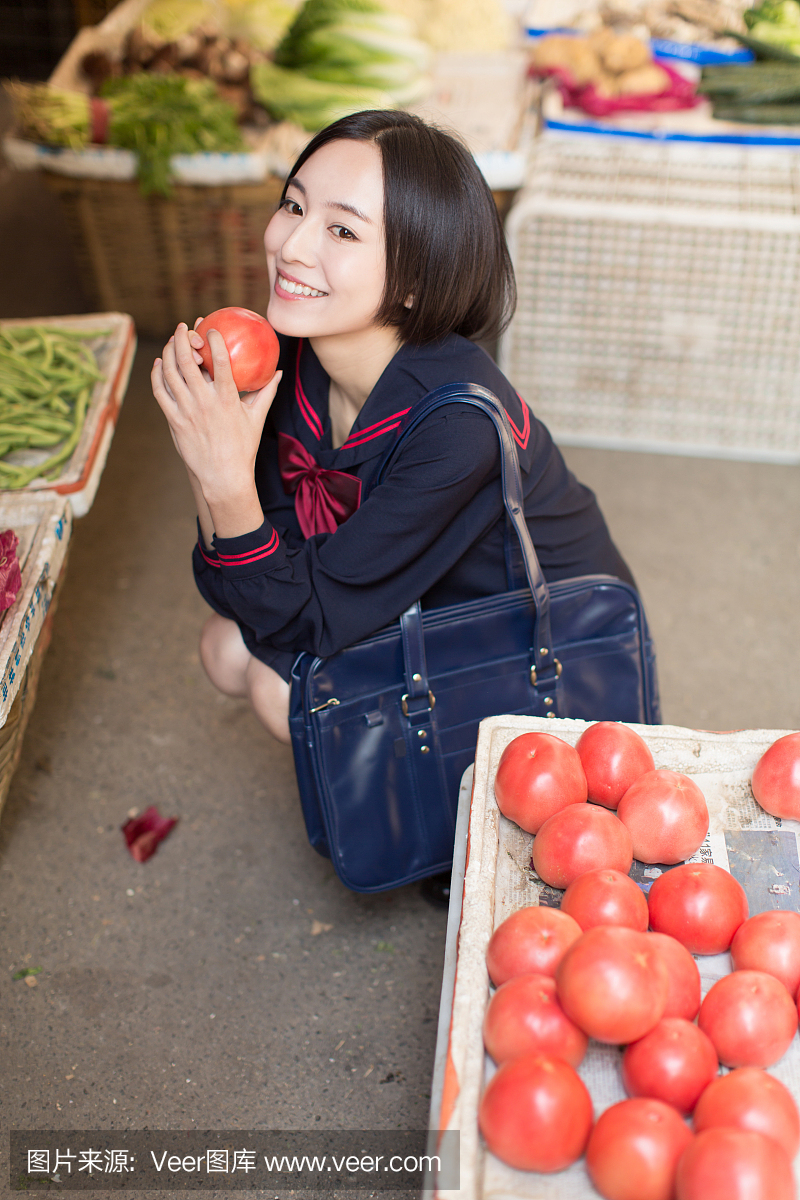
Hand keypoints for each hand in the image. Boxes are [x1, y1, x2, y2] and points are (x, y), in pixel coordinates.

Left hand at [151, 322, 281, 534]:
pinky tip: (160, 364)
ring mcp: (187, 411)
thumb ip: (266, 392)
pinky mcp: (174, 420)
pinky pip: (160, 391)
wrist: (223, 476)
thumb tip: (277, 373)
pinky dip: (158, 374)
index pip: (220, 361)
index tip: (211, 329)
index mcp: (227, 399)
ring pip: (171, 372)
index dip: (214, 340)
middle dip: (183, 338)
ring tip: (172, 341)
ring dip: (169, 351)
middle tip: (184, 328)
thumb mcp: (256, 418)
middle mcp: (204, 402)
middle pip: (187, 360)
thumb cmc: (242, 448)